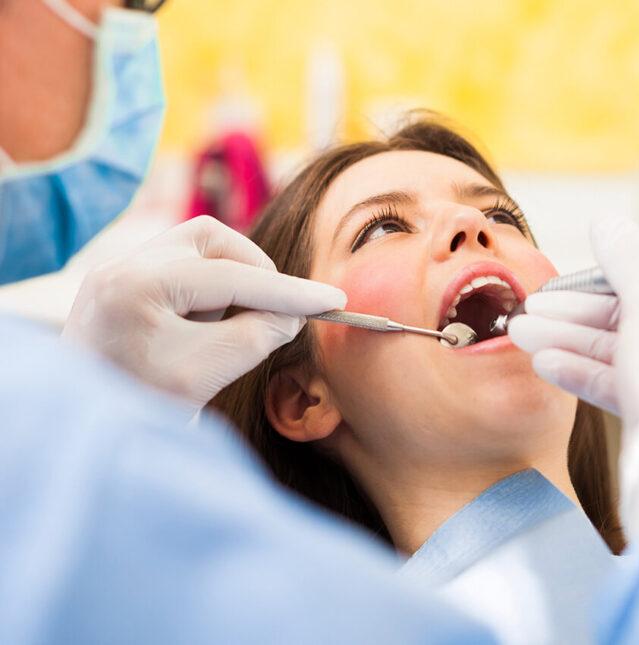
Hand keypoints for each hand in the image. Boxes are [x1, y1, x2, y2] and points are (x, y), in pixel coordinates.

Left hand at [63, 216, 345, 412]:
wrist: (82, 432)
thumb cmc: (140, 408)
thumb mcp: (209, 373)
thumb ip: (260, 333)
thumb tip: (293, 310)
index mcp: (134, 286)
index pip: (231, 277)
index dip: (290, 291)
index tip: (334, 298)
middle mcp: (119, 265)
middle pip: (212, 241)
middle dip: (253, 274)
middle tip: (272, 316)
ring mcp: (115, 271)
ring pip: (197, 247)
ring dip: (229, 279)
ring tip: (226, 326)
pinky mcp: (120, 283)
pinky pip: (180, 266)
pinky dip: (206, 289)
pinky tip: (203, 326)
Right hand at [509, 216, 638, 530]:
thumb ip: (624, 255)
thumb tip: (606, 222)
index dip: (632, 266)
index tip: (589, 268)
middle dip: (582, 310)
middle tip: (536, 304)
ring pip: (632, 352)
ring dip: (575, 340)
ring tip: (523, 332)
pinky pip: (634, 387)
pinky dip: (591, 374)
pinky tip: (546, 364)